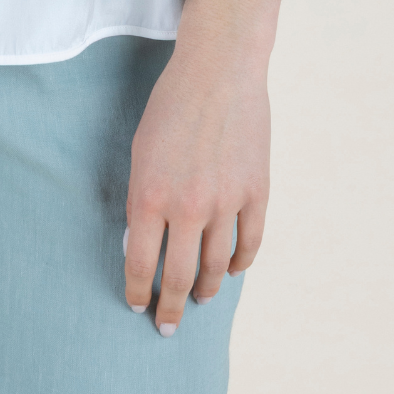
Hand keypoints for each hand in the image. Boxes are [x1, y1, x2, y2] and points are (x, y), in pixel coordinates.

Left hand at [123, 0, 293, 333]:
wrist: (218, 68)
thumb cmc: (171, 104)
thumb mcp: (141, 150)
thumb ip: (142, 200)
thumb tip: (143, 246)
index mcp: (151, 195)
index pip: (141, 265)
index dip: (138, 293)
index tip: (136, 306)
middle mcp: (188, 207)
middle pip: (179, 278)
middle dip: (170, 308)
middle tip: (166, 326)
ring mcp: (226, 202)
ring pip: (215, 268)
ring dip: (205, 290)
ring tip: (198, 299)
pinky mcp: (256, 192)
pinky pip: (248, 244)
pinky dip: (238, 264)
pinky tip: (229, 270)